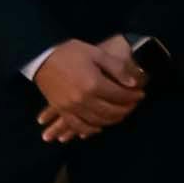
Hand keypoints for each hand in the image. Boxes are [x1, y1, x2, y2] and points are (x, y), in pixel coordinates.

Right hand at [25, 38, 146, 141]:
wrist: (42, 57)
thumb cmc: (71, 52)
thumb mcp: (97, 53)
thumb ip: (117, 68)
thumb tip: (133, 83)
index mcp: (94, 84)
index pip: (119, 96)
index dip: (133, 96)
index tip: (141, 94)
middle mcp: (83, 100)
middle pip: (111, 111)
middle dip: (126, 109)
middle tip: (133, 104)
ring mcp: (71, 108)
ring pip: (97, 121)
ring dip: (112, 120)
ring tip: (121, 113)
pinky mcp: (62, 111)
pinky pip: (78, 126)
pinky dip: (90, 130)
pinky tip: (99, 127)